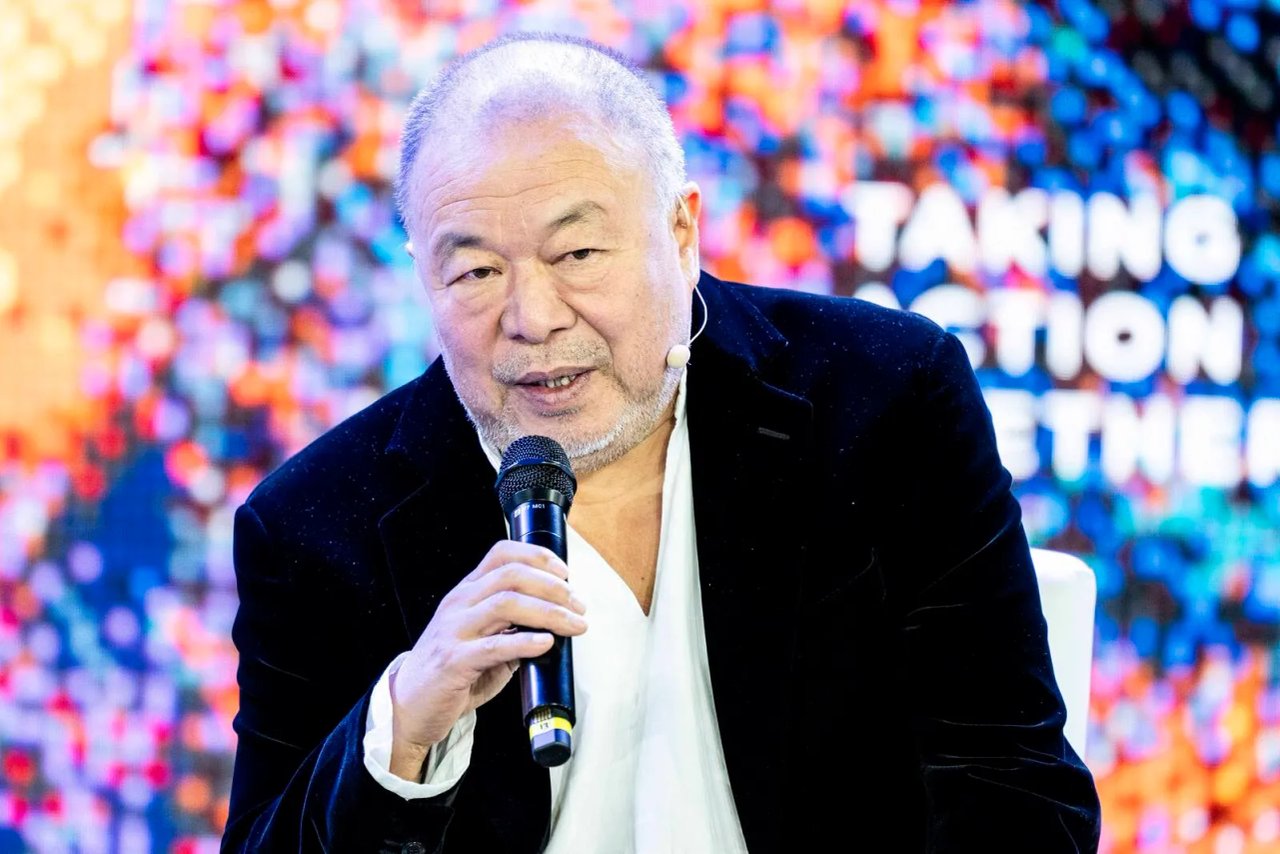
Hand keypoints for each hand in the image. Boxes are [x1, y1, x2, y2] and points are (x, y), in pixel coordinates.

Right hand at [387, 541, 586, 780]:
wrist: (409, 707)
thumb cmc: (451, 672)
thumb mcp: (483, 640)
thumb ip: (513, 628)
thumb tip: (555, 624)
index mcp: (466, 593)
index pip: (501, 554)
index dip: (537, 556)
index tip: (566, 573)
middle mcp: (459, 604)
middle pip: (511, 576)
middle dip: (552, 587)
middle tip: (579, 605)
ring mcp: (454, 631)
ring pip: (506, 604)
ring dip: (548, 611)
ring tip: (574, 624)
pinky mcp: (453, 661)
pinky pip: (494, 646)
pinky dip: (525, 642)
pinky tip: (546, 643)